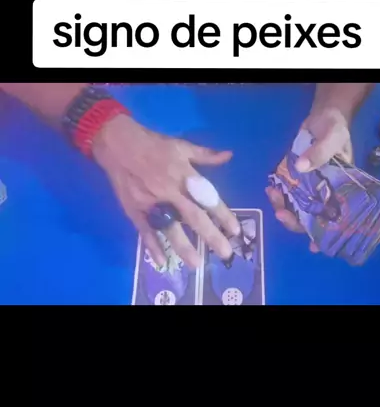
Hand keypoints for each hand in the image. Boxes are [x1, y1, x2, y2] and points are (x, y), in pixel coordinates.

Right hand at [92, 114, 239, 266]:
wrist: (117, 141)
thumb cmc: (152, 143)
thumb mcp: (181, 145)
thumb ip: (205, 155)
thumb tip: (228, 155)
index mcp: (184, 174)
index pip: (208, 198)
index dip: (223, 215)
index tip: (236, 231)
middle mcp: (170, 190)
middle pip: (193, 216)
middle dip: (210, 236)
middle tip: (225, 253)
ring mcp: (150, 201)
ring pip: (169, 227)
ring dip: (183, 247)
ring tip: (196, 264)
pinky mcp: (134, 208)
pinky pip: (145, 230)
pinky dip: (152, 246)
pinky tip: (161, 261)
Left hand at [266, 106, 352, 251]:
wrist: (324, 114)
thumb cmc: (335, 128)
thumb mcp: (332, 137)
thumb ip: (319, 152)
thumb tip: (300, 168)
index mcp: (341, 190)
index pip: (335, 218)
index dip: (325, 234)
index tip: (314, 246)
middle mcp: (326, 193)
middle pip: (311, 217)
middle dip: (294, 220)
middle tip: (280, 213)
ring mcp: (310, 187)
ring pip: (296, 207)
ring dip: (283, 207)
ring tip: (272, 194)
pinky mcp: (297, 178)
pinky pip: (287, 192)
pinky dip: (279, 194)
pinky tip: (270, 187)